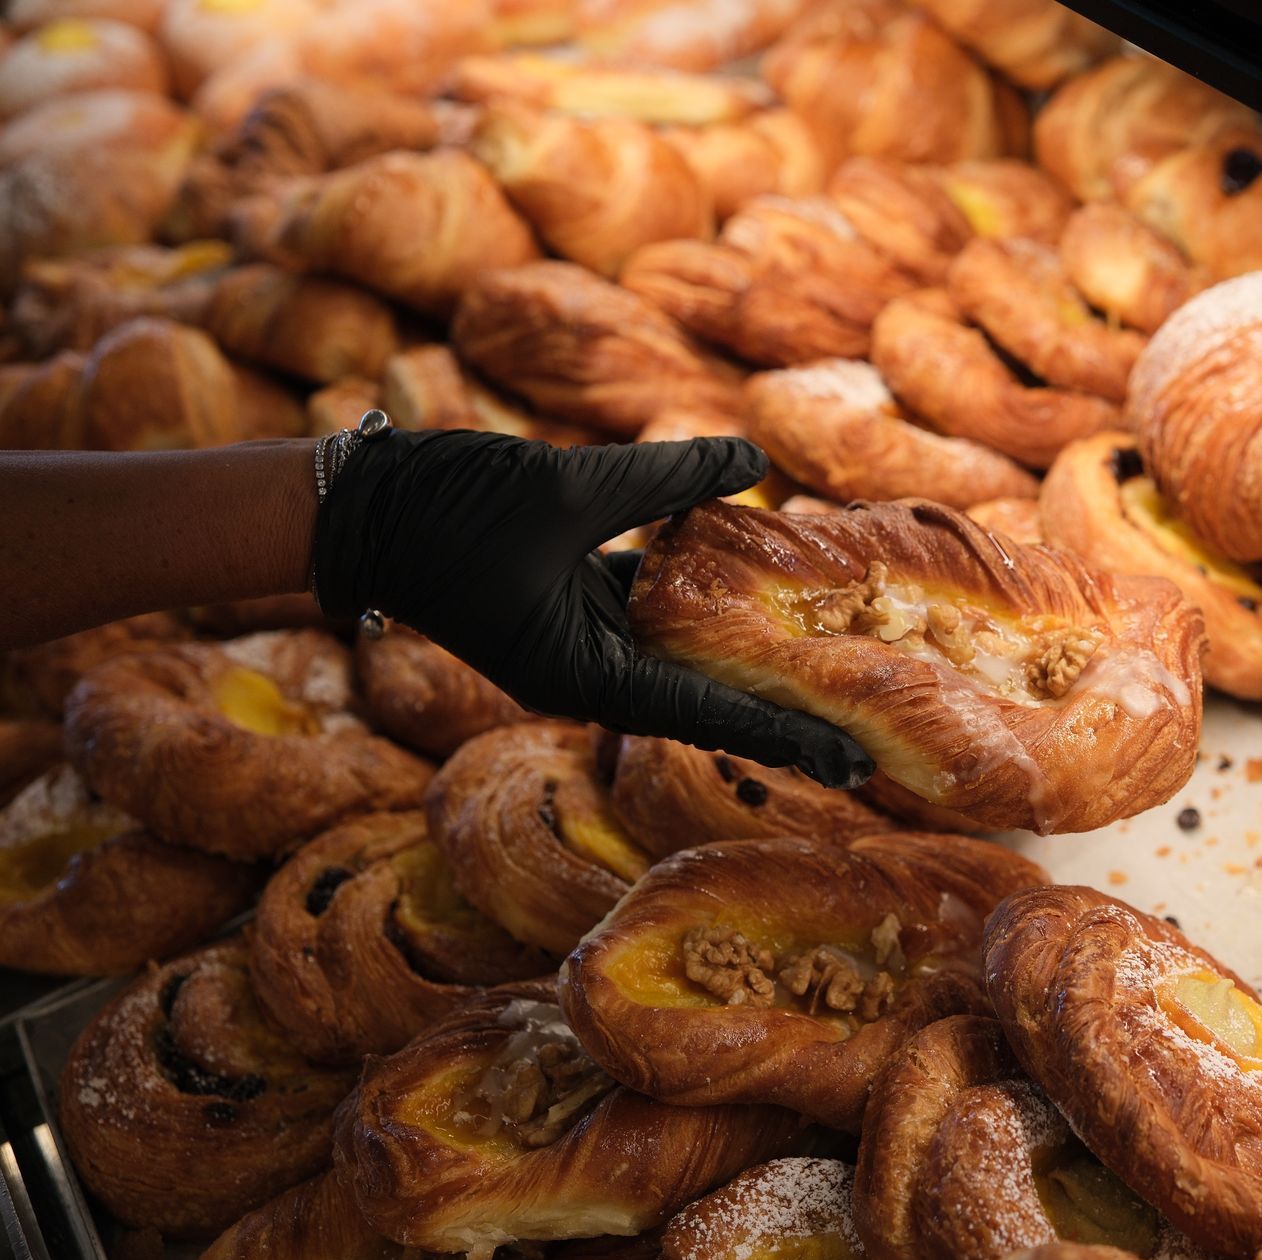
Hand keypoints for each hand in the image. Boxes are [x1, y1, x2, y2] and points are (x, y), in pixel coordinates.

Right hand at [309, 427, 873, 787]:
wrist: (359, 509)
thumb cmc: (450, 510)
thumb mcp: (569, 487)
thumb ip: (666, 478)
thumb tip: (756, 460)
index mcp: (586, 676)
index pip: (707, 713)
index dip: (783, 735)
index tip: (848, 762)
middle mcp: (592, 673)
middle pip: (708, 701)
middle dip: (783, 720)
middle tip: (868, 749)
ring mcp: (586, 642)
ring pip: (688, 657)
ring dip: (753, 666)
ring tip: (835, 679)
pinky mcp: (578, 604)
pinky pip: (659, 612)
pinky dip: (709, 604)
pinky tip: (768, 593)